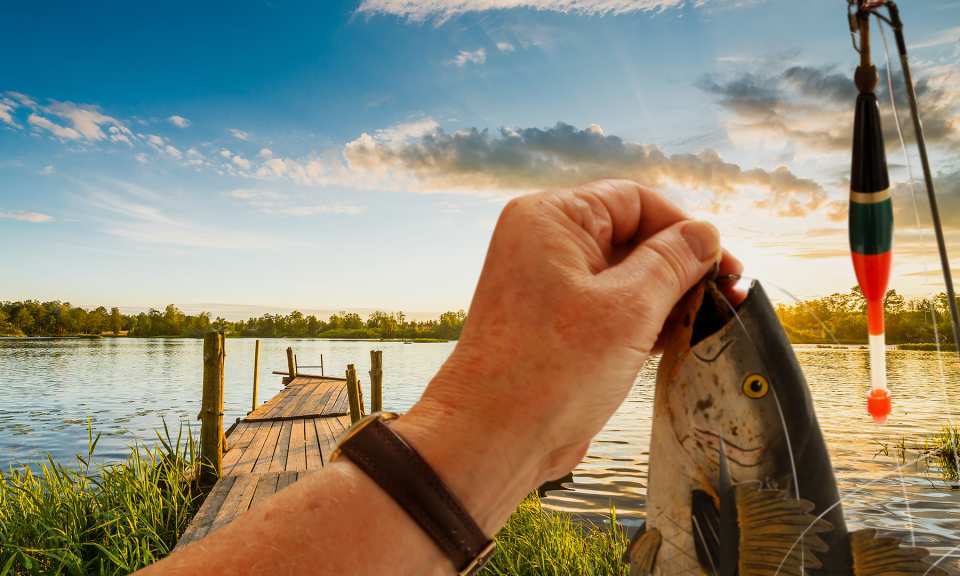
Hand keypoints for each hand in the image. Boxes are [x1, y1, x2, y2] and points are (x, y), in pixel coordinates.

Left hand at [394, 179, 741, 537]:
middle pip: (630, 236)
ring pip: (623, 275)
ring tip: (706, 321)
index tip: (722, 262)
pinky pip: (607, 306)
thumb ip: (672, 263)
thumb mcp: (628, 308)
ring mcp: (547, 284)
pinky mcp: (554, 322)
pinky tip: (674, 340)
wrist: (493, 438)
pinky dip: (641, 320)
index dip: (684, 228)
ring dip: (665, 297)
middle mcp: (544, 244)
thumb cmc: (550, 370)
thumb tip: (705, 233)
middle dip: (680, 266)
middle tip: (726, 295)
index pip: (634, 201)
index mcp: (551, 219)